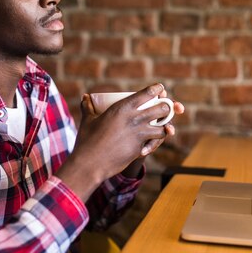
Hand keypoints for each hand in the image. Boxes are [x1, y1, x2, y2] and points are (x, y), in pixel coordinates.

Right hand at [56, 83, 183, 200]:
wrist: (90, 163)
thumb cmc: (87, 141)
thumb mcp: (88, 120)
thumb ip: (88, 107)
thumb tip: (85, 97)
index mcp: (123, 107)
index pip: (148, 93)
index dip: (157, 90)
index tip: (160, 89)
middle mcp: (134, 118)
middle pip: (162, 108)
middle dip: (166, 107)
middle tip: (164, 108)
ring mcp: (140, 134)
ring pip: (164, 127)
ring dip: (165, 127)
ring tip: (163, 126)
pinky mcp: (141, 148)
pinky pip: (155, 142)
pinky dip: (154, 142)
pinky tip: (149, 144)